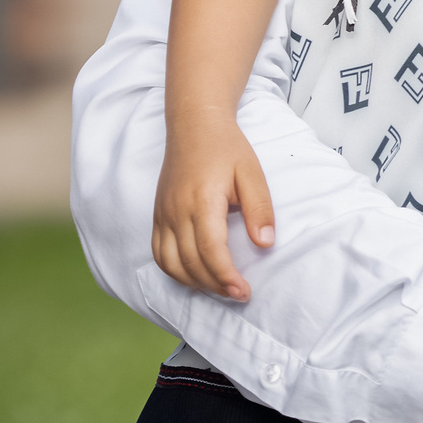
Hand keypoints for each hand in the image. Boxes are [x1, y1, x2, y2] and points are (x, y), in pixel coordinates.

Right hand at [151, 116, 274, 301]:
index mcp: (202, 201)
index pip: (210, 251)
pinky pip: (159, 253)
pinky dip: (174, 271)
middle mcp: (176, 212)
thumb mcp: (252, 174)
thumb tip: (265, 243)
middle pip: (190, 263)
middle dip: (215, 285)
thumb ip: (259, 209)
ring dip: (194, 282)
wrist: (194, 127)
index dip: (226, 276)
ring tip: (220, 289)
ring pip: (170, 263)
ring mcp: (163, 215)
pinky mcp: (157, 216)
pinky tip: (195, 276)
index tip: (244, 291)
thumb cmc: (227, 148)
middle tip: (239, 295)